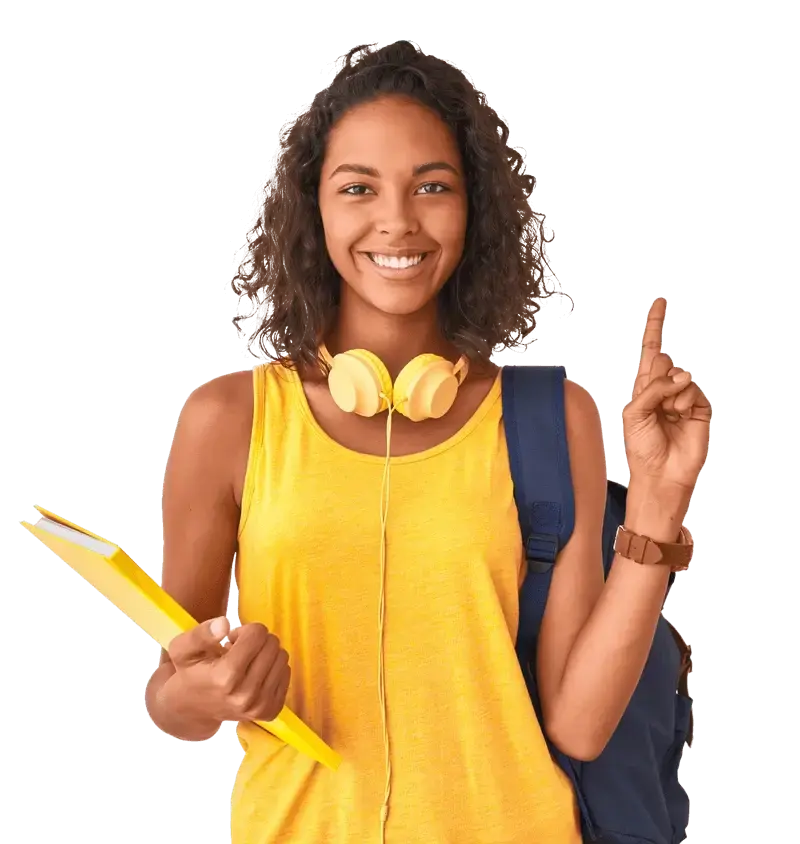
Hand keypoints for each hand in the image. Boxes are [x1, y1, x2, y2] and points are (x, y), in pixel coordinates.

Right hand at [164, 617, 290, 724]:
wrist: (193, 710)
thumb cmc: (190, 672)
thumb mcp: (182, 649)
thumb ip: (201, 634)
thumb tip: (224, 624)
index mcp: (225, 678)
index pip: (256, 634)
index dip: (244, 630)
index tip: (231, 641)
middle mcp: (246, 696)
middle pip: (272, 644)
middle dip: (257, 640)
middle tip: (239, 651)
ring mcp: (260, 706)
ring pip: (282, 656)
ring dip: (265, 653)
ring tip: (246, 662)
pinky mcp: (271, 711)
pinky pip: (286, 672)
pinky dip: (272, 667)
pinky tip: (254, 674)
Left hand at [622, 297, 711, 492]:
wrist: (661, 473)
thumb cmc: (641, 446)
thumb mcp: (633, 413)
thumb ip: (651, 388)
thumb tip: (681, 375)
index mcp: (643, 387)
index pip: (650, 350)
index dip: (655, 326)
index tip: (660, 302)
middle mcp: (663, 387)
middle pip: (663, 359)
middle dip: (656, 376)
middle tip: (655, 403)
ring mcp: (683, 396)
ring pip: (679, 374)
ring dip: (670, 394)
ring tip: (667, 416)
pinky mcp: (700, 406)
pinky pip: (692, 388)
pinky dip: (683, 400)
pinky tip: (680, 416)